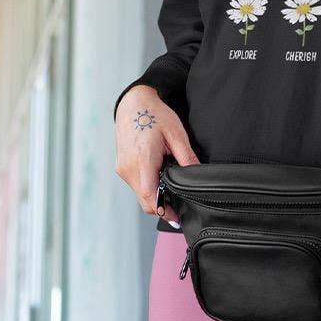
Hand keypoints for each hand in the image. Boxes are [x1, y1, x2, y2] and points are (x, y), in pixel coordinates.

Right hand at [114, 85, 199, 225]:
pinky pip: (136, 185)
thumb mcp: (176, 134)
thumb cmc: (155, 115)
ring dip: (155, 197)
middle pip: (145, 201)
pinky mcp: (122, 168)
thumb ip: (186, 157)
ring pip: (140, 195)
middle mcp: (128, 168)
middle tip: (180, 208)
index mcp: (142, 160)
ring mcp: (123, 169)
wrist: (133, 103)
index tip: (177, 218)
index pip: (150, 197)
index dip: (164, 210)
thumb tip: (198, 176)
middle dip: (162, 206)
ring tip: (172, 188)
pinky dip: (148, 187)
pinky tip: (160, 178)